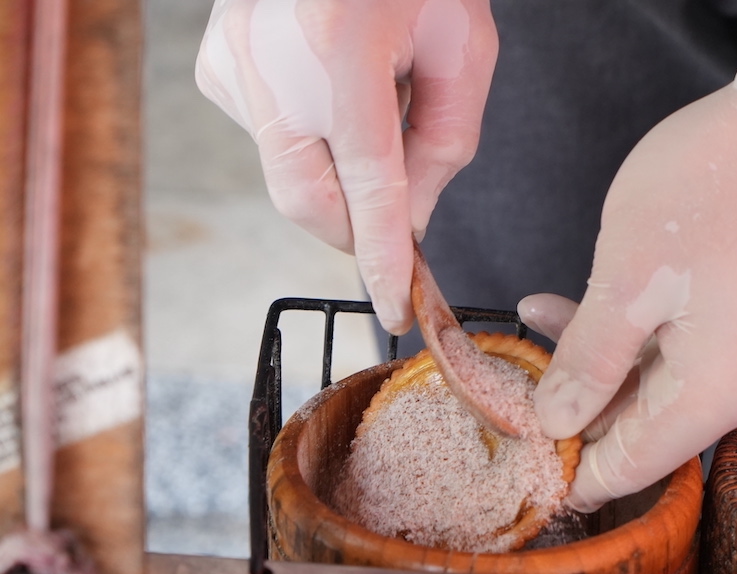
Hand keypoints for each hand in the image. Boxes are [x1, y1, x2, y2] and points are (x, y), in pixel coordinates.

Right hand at [195, 0, 497, 333]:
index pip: (366, 185)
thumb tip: (410, 220)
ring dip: (338, 170)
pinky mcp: (216, 64)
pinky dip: (310, 138)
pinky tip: (330, 85)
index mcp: (342, 48)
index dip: (383, 257)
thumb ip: (444, 142)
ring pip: (290, 174)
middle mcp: (270, 60)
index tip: (394, 307)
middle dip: (356, 228)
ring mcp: (232, 61)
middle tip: (395, 218)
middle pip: (309, 201)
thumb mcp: (461, 45)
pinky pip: (269, 138)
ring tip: (367, 102)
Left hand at [525, 36, 736, 512]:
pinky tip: (592, 306)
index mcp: (719, 394)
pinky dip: (640, 338)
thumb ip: (587, 362)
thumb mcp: (626, 280)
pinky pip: (691, 357)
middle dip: (577, 400)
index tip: (520, 455)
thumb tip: (556, 422)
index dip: (568, 470)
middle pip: (644, 428)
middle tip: (517, 366)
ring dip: (602, 359)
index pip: (628, 468)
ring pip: (662, 387)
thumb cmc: (716, 185)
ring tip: (542, 314)